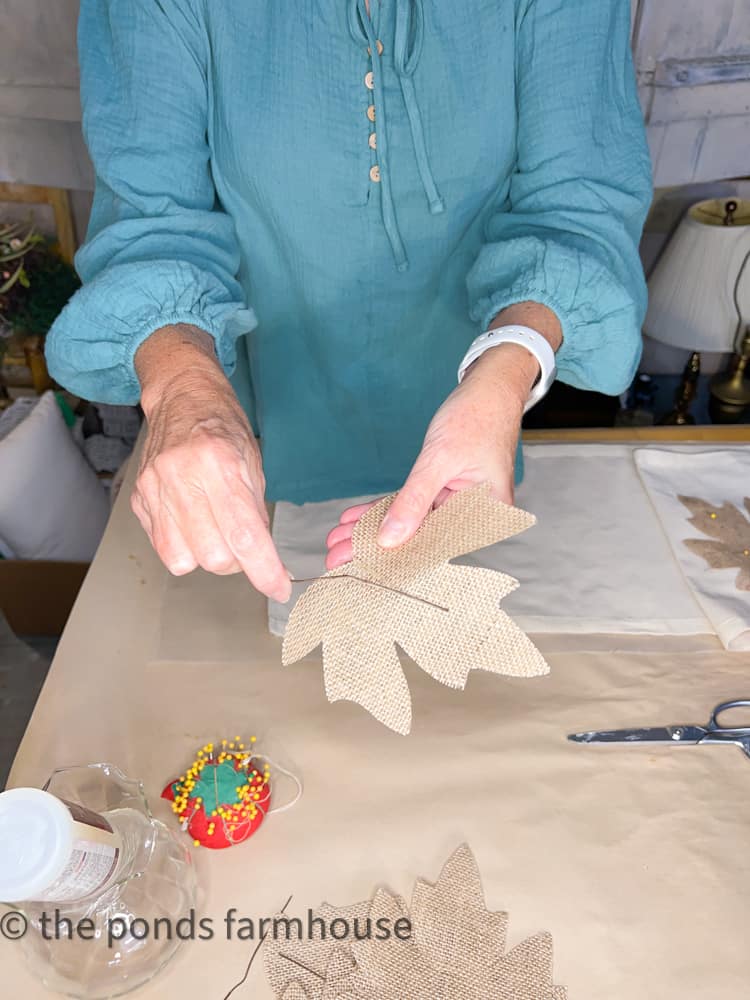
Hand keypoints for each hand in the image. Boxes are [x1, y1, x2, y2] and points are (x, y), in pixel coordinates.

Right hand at [131, 325, 290, 602]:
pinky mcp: (138, 499)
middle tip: (243, 542)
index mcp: (218, 463)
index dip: (264, 570)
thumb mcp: (252, 461)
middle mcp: (181, 477)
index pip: (244, 535)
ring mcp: (154, 489)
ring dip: (207, 557)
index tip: (279, 588)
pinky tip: (193, 523)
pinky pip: (162, 547)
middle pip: (213, 557)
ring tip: (215, 531)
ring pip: (184, 560)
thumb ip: (254, 510)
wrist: (181, 396)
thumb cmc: (223, 426)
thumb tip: (262, 558)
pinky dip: (184, 547)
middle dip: (236, 562)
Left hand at [326, 303, 560, 568]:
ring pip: (409, 522)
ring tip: (336, 540)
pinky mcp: (444, 489)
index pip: (431, 545)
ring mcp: (457, 503)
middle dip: (373, 546)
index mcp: (484, 516)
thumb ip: (414, 502)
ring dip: (373, 529)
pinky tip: (354, 518)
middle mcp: (472, 516)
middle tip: (334, 557)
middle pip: (417, 538)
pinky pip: (411, 504)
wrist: (491, 386)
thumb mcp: (439, 460)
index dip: (391, 557)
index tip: (354, 564)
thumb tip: (390, 539)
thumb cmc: (477, 417)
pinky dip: (384, 509)